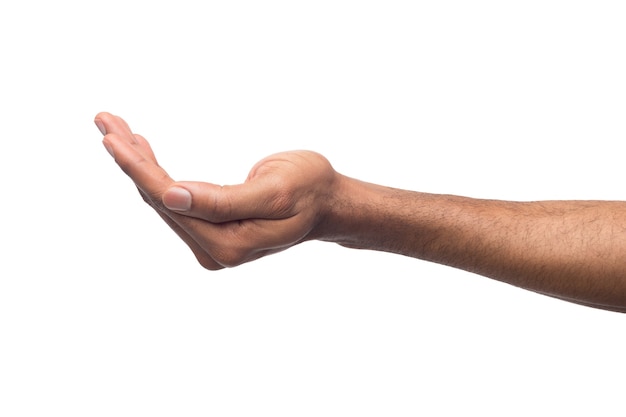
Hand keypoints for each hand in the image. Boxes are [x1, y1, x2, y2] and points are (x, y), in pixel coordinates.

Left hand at [95, 112, 338, 268]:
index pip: (170, 201)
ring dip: (139, 163)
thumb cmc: (309, 190)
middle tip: (105, 120)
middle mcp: (214, 250)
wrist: (328, 202)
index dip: (139, 168)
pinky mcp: (212, 231)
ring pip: (162, 199)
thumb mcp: (273, 191)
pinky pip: (175, 200)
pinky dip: (155, 172)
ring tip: (116, 129)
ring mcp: (212, 242)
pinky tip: (142, 152)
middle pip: (159, 200)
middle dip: (132, 159)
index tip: (111, 137)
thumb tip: (170, 197)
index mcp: (228, 245)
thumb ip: (222, 200)